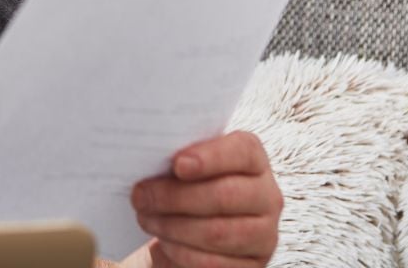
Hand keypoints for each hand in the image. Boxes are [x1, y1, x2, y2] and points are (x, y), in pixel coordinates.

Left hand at [127, 131, 281, 267]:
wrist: (194, 230)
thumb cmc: (189, 187)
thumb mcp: (187, 167)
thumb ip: (180, 158)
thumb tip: (151, 159)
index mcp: (253, 160)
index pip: (242, 151)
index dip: (210, 157)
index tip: (177, 164)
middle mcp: (267, 195)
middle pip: (224, 195)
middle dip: (175, 196)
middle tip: (141, 196)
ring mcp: (264, 234)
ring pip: (217, 232)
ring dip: (173, 226)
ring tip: (146, 218)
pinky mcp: (253, 264)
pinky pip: (214, 263)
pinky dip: (181, 252)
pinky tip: (164, 241)